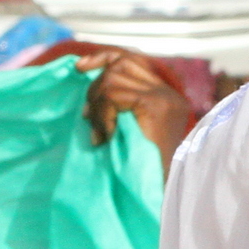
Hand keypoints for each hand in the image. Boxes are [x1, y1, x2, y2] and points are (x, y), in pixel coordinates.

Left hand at [79, 47, 192, 167]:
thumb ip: (120, 101)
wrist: (159, 190)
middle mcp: (169, 93)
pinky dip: (102, 115)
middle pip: (119, 65)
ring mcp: (163, 97)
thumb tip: (87, 75)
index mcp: (167, 96)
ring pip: (112, 79)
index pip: (131, 60)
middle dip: (95, 88)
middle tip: (88, 118)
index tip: (79, 68)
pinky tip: (106, 135)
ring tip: (98, 131)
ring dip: (97, 104)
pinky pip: (112, 96)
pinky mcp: (154, 105)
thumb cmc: (141, 165)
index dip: (103, 58)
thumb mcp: (130, 126)